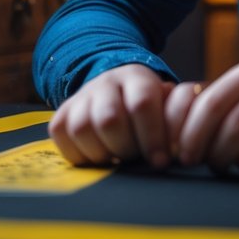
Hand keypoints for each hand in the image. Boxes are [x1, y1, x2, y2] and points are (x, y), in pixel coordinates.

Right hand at [49, 63, 173, 167]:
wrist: (115, 89)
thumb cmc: (148, 106)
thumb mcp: (166, 104)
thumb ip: (173, 119)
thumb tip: (178, 149)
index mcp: (137, 77)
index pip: (142, 104)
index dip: (152, 136)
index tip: (160, 161)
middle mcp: (105, 83)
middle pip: (109, 119)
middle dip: (126, 148)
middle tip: (136, 158)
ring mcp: (80, 97)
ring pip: (82, 129)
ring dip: (103, 153)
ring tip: (117, 158)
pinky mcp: (60, 115)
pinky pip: (62, 138)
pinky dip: (80, 155)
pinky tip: (99, 157)